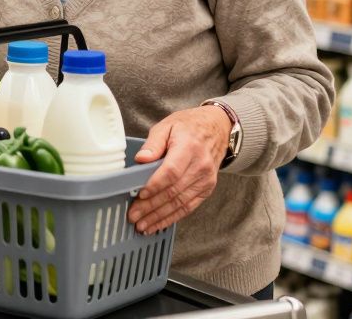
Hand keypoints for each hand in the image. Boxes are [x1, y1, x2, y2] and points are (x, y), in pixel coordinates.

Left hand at [127, 105, 230, 234]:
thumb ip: (153, 143)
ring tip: (142, 225)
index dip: (155, 186)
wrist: (217, 128)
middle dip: (151, 207)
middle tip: (133, 215)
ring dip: (160, 217)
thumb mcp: (167, 126)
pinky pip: (189, 207)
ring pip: (180, 203)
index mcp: (189, 147)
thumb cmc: (189, 126)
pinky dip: (172, 217)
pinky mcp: (207, 189)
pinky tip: (158, 223)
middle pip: (174, 191)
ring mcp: (206, 180)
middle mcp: (200, 166)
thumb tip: (140, 159)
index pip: (171, 171)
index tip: (139, 196)